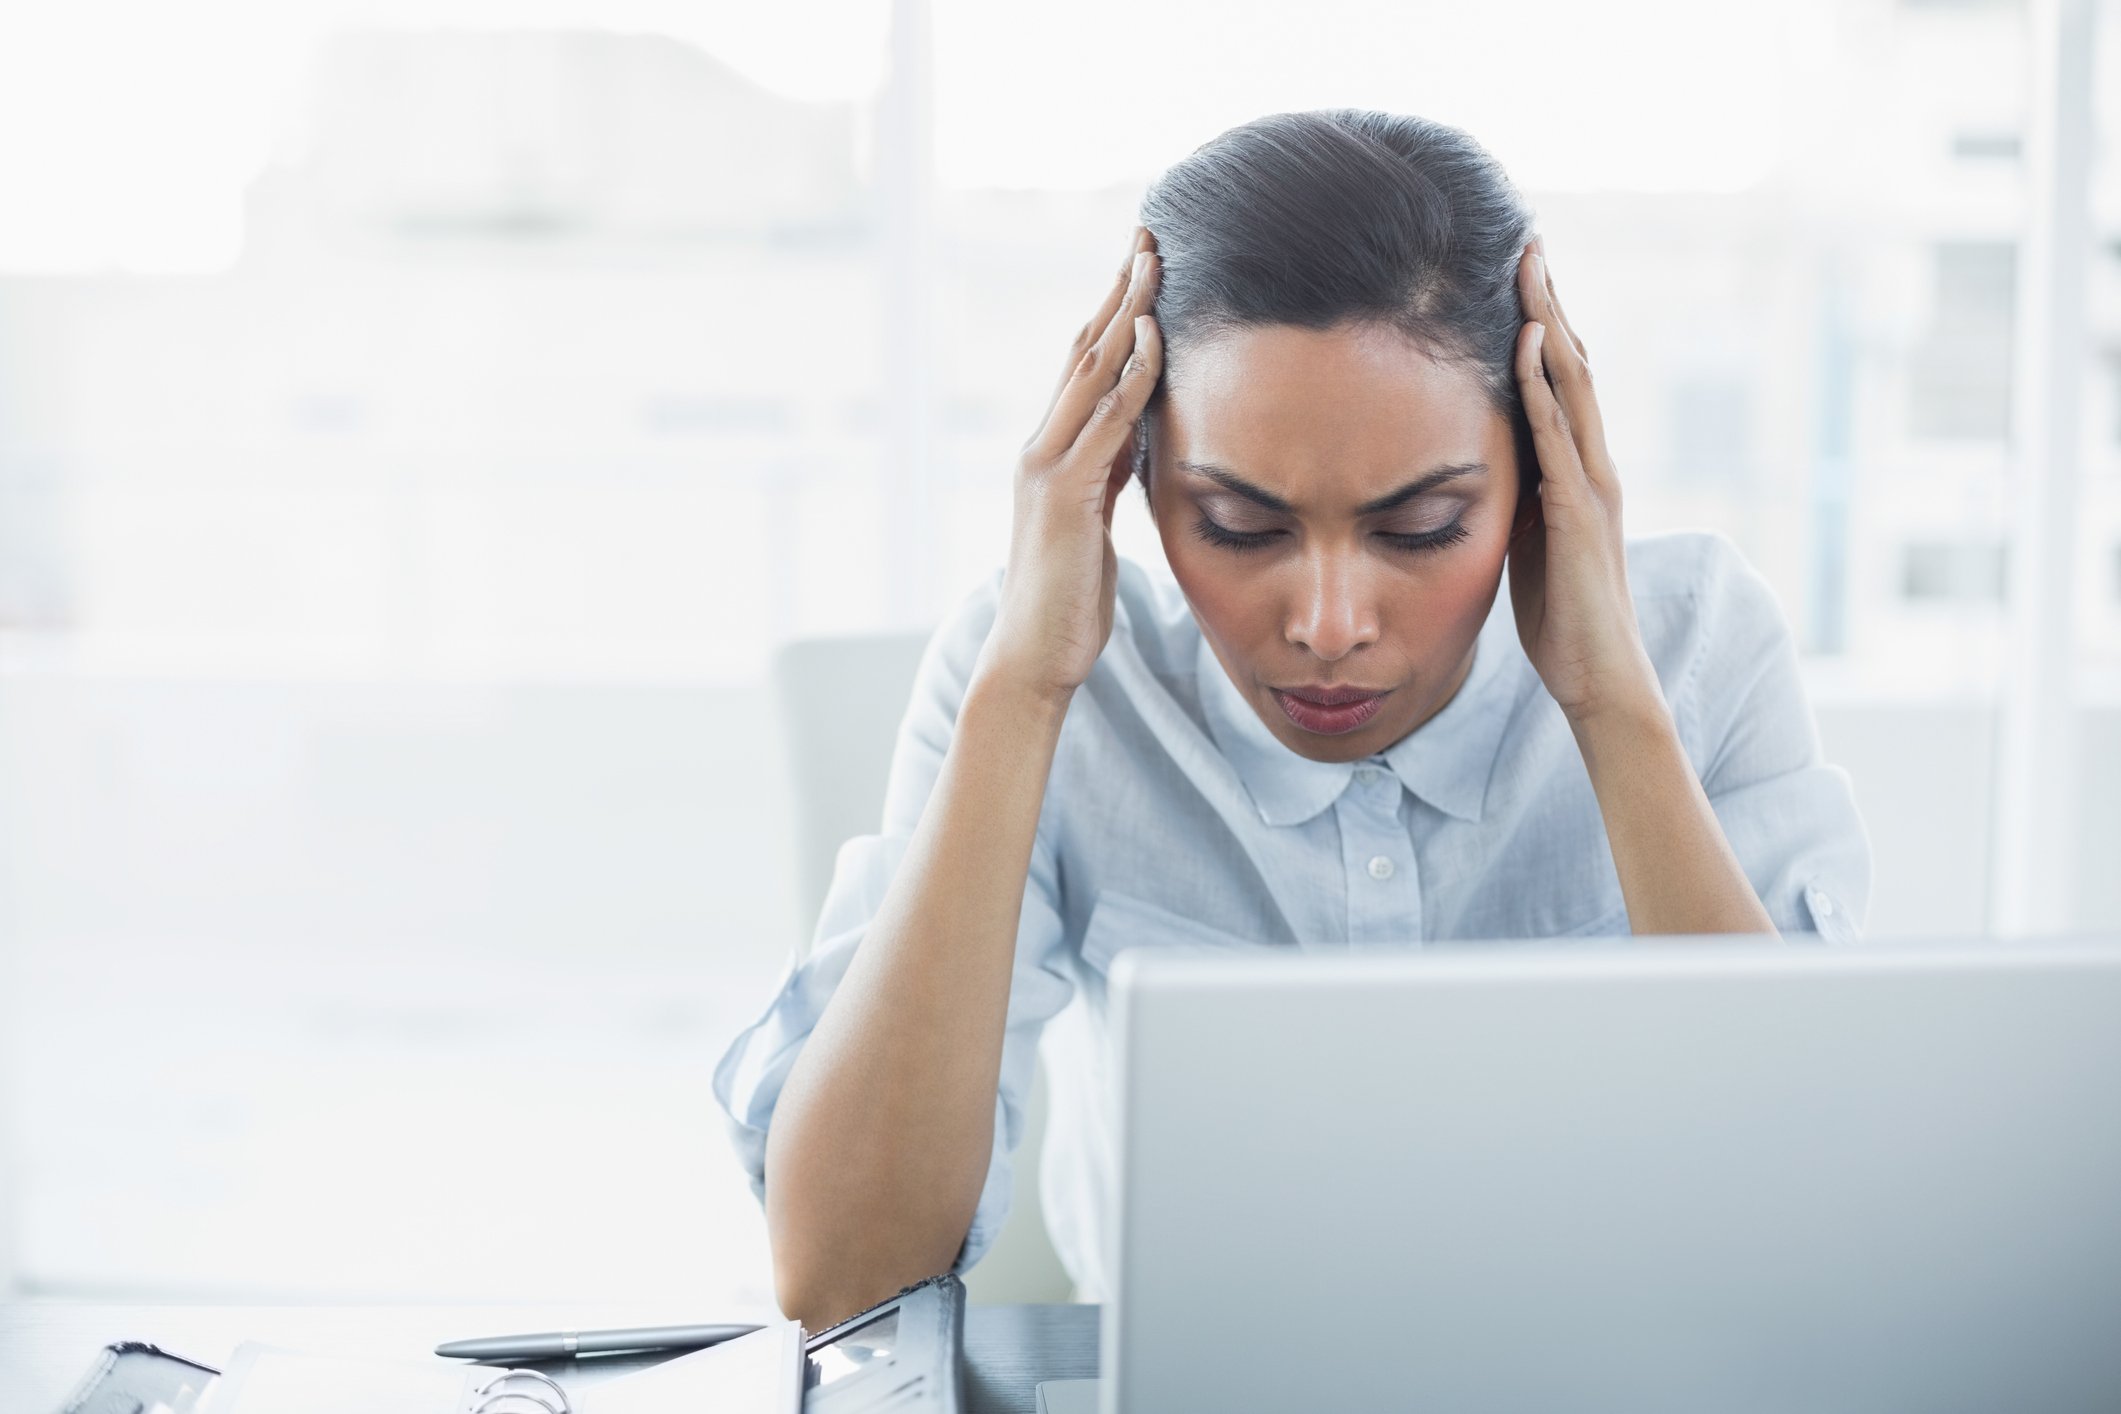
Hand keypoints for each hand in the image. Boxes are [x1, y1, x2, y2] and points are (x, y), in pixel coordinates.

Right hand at [978, 225, 1162, 701]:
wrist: (1034, 656)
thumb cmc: (1069, 602)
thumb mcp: (1097, 524)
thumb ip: (1108, 475)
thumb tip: (1135, 437)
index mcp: (1052, 455)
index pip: (1085, 366)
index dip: (1114, 313)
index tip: (1143, 266)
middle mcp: (1042, 448)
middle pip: (1084, 348)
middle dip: (1118, 290)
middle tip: (1147, 234)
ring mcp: (1049, 467)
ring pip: (1090, 370)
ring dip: (1125, 311)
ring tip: (1154, 259)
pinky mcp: (1065, 493)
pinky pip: (1106, 418)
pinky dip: (1132, 373)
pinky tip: (1156, 336)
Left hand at [1505, 237, 1662, 728]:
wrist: (1596, 674)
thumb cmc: (1560, 614)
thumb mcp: (1529, 536)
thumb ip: (1520, 494)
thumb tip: (1488, 462)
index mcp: (1579, 470)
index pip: (1561, 381)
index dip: (1544, 326)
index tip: (1521, 274)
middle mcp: (1594, 464)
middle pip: (1573, 364)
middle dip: (1551, 302)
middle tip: (1530, 242)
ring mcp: (1592, 483)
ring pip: (1573, 384)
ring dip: (1551, 322)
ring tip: (1531, 265)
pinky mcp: (1578, 510)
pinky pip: (1559, 435)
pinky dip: (1543, 385)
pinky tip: (1527, 343)